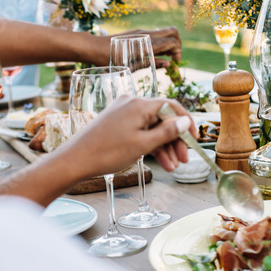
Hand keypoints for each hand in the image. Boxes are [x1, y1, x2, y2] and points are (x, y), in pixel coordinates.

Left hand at [54, 96, 192, 176]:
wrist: (75, 160)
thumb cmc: (107, 152)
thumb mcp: (143, 144)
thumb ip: (167, 132)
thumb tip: (185, 121)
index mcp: (140, 104)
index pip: (172, 107)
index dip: (187, 123)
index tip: (195, 139)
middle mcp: (132, 103)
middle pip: (162, 118)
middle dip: (175, 140)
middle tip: (184, 160)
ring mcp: (123, 113)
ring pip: (151, 127)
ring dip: (163, 146)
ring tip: (172, 167)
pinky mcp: (116, 123)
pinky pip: (139, 130)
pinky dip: (149, 144)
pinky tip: (160, 162)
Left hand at [98, 28, 182, 67]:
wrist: (94, 47)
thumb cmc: (110, 60)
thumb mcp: (132, 67)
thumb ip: (152, 64)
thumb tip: (169, 65)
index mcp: (147, 42)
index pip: (173, 42)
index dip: (178, 53)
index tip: (174, 64)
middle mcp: (147, 34)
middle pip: (173, 32)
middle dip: (178, 44)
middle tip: (173, 58)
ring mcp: (142, 32)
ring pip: (165, 32)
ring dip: (169, 43)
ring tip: (164, 58)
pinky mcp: (137, 33)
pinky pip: (155, 34)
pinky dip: (161, 42)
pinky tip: (153, 54)